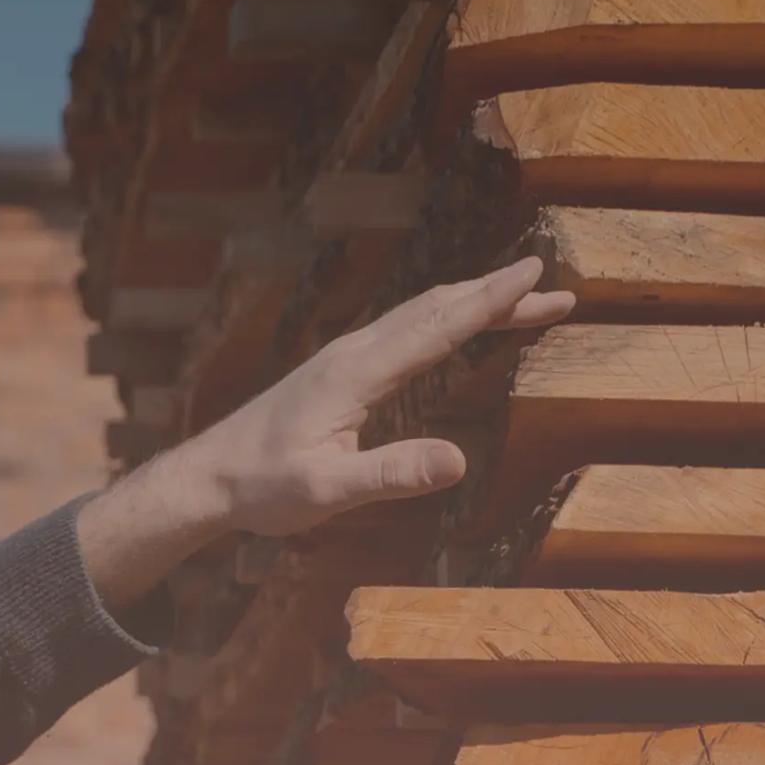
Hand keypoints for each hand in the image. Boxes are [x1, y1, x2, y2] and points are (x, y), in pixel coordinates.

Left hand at [74, 257, 577, 606]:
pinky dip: (447, 321)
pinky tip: (458, 328)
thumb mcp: (328, 493)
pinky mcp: (341, 371)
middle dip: (499, 297)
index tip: (534, 271)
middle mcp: (355, 351)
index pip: (437, 326)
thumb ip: (391, 475)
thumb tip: (459, 461)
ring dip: (476, 306)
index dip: (490, 300)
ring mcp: (347, 357)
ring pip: (422, 316)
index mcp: (358, 370)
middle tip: (556, 289)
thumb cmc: (262, 488)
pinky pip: (407, 333)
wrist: (209, 477)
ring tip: (525, 302)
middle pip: (438, 310)